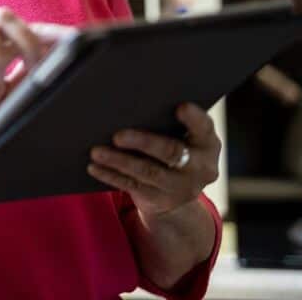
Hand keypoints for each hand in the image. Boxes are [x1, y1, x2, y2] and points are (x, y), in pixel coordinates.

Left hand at [87, 102, 220, 224]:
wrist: (176, 194)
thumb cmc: (174, 148)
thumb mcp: (182, 136)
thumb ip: (168, 121)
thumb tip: (129, 102)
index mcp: (207, 144)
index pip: (204, 128)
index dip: (194, 118)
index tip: (180, 106)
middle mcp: (200, 167)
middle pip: (172, 152)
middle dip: (144, 142)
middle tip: (117, 135)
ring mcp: (181, 187)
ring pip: (148, 172)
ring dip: (119, 161)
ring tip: (96, 151)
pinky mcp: (160, 200)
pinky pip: (132, 186)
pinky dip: (111, 175)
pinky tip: (95, 166)